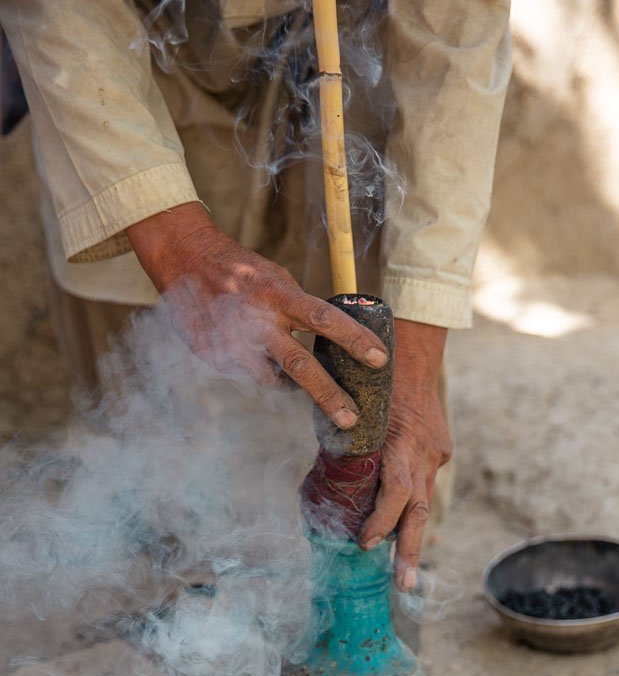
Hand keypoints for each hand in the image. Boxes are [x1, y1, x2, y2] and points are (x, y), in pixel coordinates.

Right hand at [126, 203, 387, 429]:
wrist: (183, 256)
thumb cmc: (240, 269)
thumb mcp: (275, 278)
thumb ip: (298, 307)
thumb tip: (331, 337)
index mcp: (277, 293)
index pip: (324, 318)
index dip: (354, 340)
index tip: (379, 360)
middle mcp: (256, 318)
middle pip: (300, 365)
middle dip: (328, 396)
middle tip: (350, 419)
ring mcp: (231, 341)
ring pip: (271, 380)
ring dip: (289, 386)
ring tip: (297, 385)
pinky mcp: (211, 355)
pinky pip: (246, 373)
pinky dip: (257, 371)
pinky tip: (252, 356)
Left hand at [359, 318, 452, 589]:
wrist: (412, 350)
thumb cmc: (373, 378)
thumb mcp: (356, 412)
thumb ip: (349, 449)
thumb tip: (330, 483)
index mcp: (401, 442)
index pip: (396, 492)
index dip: (381, 520)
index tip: (365, 543)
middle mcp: (424, 452)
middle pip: (419, 510)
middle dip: (411, 551)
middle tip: (404, 586)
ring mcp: (436, 452)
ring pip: (424, 502)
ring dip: (411, 537)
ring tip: (406, 576)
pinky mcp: (440, 450)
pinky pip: (423, 482)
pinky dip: (410, 503)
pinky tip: (401, 526)